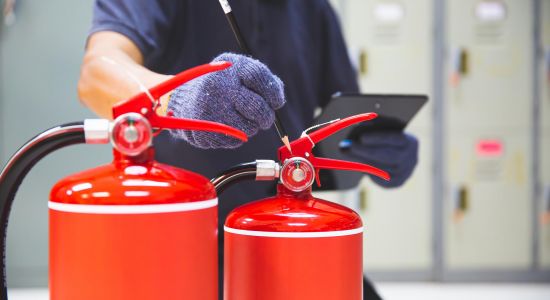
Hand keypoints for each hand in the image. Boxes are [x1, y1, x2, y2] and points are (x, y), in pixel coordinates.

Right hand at [167, 53, 284, 148]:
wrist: (182, 98)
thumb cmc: (220, 85)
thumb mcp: (237, 71)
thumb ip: (261, 79)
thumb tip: (278, 98)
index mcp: (230, 66)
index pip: (259, 76)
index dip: (273, 92)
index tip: (276, 102)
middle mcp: (220, 85)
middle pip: (257, 107)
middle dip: (266, 117)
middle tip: (265, 119)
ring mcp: (212, 108)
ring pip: (248, 128)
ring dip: (251, 127)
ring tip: (242, 119)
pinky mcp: (206, 128)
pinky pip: (234, 139)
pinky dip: (236, 136)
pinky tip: (227, 124)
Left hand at [346, 131, 417, 187]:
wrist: (399, 154)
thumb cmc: (387, 138)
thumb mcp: (384, 129)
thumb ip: (373, 127)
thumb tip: (356, 131)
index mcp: (411, 142)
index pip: (395, 139)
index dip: (379, 138)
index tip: (362, 137)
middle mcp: (412, 159)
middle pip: (389, 157)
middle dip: (367, 152)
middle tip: (349, 147)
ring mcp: (406, 173)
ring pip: (382, 169)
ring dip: (363, 161)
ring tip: (350, 152)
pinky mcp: (398, 183)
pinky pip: (379, 179)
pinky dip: (368, 171)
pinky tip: (362, 163)